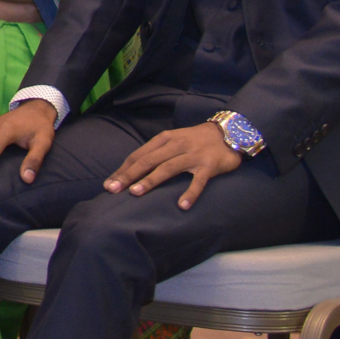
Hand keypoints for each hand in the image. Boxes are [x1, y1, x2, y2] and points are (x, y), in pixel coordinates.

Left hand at [105, 124, 244, 209]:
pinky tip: (182, 206)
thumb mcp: (173, 140)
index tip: (109, 184)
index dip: (123, 170)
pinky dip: (190, 193)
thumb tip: (131, 170)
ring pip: (168, 168)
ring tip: (136, 193)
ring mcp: (193, 155)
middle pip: (148, 161)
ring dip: (151, 180)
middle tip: (114, 190)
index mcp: (165, 139)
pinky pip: (198, 181)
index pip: (139, 155)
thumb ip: (155, 153)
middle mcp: (177, 145)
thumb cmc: (195, 140)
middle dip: (129, 176)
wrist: (229, 133)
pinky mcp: (209, 166)